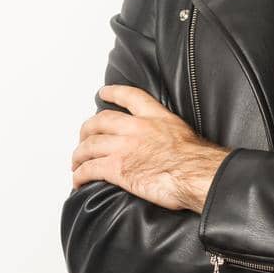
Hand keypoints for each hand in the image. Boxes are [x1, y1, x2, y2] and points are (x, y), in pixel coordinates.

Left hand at [71, 84, 230, 212]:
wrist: (196, 174)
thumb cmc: (197, 162)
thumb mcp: (185, 136)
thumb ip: (169, 136)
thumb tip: (169, 147)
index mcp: (156, 118)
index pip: (130, 97)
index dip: (113, 93)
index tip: (104, 92)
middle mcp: (137, 128)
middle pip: (101, 121)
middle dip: (87, 129)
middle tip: (83, 137)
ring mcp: (125, 147)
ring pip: (90, 145)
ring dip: (79, 154)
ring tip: (76, 162)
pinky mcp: (117, 168)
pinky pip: (90, 169)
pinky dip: (80, 174)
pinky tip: (78, 180)